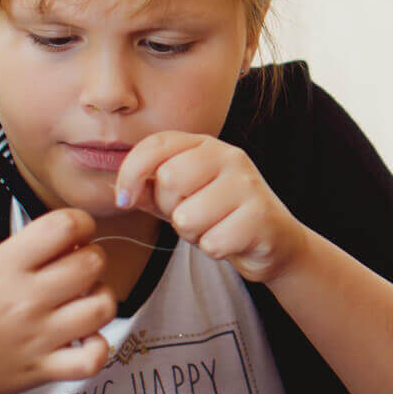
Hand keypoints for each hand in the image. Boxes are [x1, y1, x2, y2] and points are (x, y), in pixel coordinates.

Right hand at [0, 208, 114, 393]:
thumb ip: (19, 251)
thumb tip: (63, 239)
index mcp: (5, 267)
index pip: (65, 226)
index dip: (81, 224)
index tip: (77, 233)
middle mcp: (26, 300)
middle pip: (93, 263)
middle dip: (91, 258)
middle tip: (77, 268)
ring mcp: (38, 337)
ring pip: (102, 307)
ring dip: (100, 299)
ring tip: (82, 301)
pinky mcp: (42, 369)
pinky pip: (93, 358)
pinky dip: (97, 348)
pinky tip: (84, 340)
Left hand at [115, 131, 308, 282]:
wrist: (275, 241)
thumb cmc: (221, 216)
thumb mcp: (182, 197)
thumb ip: (150, 189)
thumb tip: (117, 189)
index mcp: (206, 146)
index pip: (157, 144)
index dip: (131, 171)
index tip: (124, 198)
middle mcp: (230, 156)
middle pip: (170, 179)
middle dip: (170, 209)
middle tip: (191, 215)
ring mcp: (248, 184)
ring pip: (188, 216)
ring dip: (193, 234)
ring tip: (212, 229)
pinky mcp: (260, 216)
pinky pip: (212, 242)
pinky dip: (215, 249)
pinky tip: (231, 241)